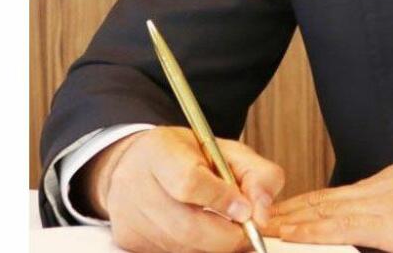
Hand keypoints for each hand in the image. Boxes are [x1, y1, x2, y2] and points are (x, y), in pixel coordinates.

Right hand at [75, 126, 285, 252]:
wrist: (134, 164)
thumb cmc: (186, 156)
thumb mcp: (227, 150)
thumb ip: (256, 174)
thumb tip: (263, 213)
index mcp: (161, 153)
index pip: (190, 183)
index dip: (222, 200)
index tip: (247, 210)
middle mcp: (137, 187)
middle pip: (188, 228)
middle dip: (229, 235)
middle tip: (247, 229)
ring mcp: (131, 218)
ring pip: (185, 247)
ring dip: (214, 243)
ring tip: (223, 223)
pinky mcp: (130, 240)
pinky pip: (175, 252)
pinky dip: (196, 247)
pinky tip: (199, 227)